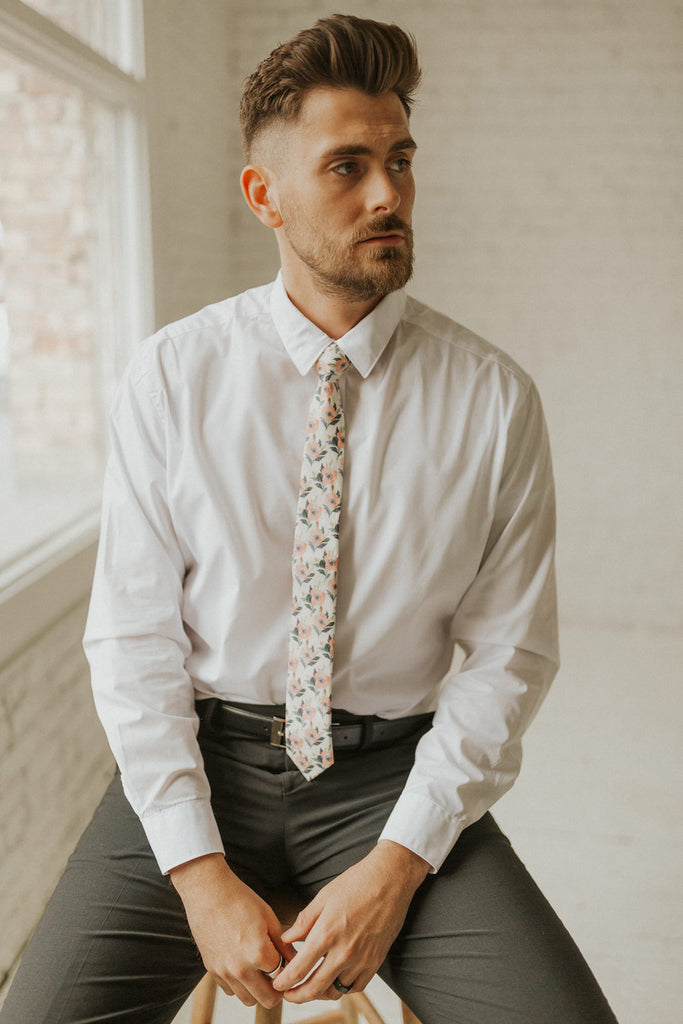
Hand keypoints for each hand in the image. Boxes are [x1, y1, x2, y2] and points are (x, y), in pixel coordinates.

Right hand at [170, 853, 294, 1007]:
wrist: (208, 891)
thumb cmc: (240, 900)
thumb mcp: (269, 918)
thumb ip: (283, 944)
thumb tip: (295, 961)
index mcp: (259, 954)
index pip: (283, 978)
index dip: (288, 969)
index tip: (288, 964)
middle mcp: (240, 969)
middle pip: (267, 1000)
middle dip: (276, 990)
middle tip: (278, 974)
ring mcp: (224, 972)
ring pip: (247, 999)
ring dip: (257, 990)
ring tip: (260, 969)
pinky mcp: (211, 970)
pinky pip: (230, 990)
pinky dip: (239, 984)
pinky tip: (243, 964)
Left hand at [273, 840, 429, 1002]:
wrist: (390, 879)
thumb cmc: (356, 883)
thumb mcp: (323, 897)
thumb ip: (304, 921)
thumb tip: (286, 938)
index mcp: (326, 934)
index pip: (299, 970)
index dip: (284, 981)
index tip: (277, 984)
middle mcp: (344, 952)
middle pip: (315, 988)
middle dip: (297, 996)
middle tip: (288, 994)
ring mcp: (361, 959)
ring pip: (335, 991)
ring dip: (320, 993)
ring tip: (310, 986)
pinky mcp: (376, 961)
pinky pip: (356, 987)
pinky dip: (343, 988)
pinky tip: (335, 980)